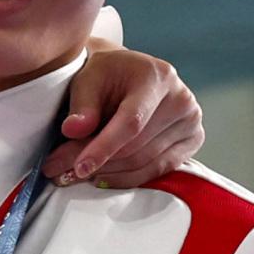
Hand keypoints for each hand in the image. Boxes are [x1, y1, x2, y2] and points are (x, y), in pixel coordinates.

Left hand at [45, 46, 201, 187]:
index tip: (79, 166)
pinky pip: (157, 170)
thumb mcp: (88, 79)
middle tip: (60, 171)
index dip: (104, 147)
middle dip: (97, 162)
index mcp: (157, 77)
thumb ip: (82, 105)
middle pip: (136, 146)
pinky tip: (103, 177)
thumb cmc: (108, 76)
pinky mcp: (192, 140)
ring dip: (107, 172)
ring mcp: (191, 121)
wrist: (130, 75)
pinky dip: (127, 178)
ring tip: (75, 174)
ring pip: (144, 162)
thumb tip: (73, 130)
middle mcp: (181, 98)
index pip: (132, 121)